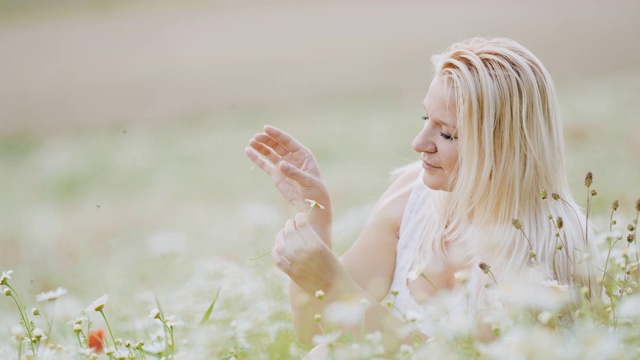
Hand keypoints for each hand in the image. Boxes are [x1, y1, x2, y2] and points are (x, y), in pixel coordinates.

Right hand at [245, 125, 331, 243]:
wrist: (311, 205)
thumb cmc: (315, 191)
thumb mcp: (307, 181)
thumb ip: (294, 173)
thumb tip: (281, 164)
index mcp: (302, 154)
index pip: (287, 141)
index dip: (277, 134)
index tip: (266, 128)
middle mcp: (292, 157)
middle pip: (277, 145)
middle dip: (267, 140)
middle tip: (256, 137)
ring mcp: (283, 166)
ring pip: (270, 153)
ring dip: (261, 146)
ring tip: (251, 141)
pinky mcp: (276, 175)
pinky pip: (264, 164)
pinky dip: (257, 158)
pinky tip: (248, 151)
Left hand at [272, 213, 350, 297]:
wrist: (336, 289)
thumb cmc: (334, 268)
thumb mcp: (326, 250)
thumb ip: (313, 240)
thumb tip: (301, 227)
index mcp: (317, 245)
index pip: (302, 225)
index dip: (299, 218)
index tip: (299, 217)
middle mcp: (306, 254)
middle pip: (290, 233)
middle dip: (289, 225)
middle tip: (290, 223)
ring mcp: (298, 264)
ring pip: (282, 245)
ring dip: (280, 236)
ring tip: (282, 233)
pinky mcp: (293, 274)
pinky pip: (278, 261)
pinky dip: (275, 252)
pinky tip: (276, 248)